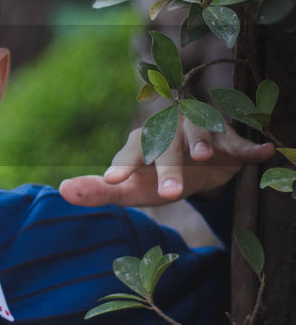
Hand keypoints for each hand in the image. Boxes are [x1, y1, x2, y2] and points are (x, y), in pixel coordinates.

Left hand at [58, 116, 275, 208]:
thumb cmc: (155, 176)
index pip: (129, 155)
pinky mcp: (226, 137)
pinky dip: (250, 147)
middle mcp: (166, 131)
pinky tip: (263, 152)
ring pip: (198, 135)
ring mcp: (196, 131)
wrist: (196, 160)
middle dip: (168, 169)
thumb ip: (100, 191)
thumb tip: (62, 191)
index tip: (114, 181)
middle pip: (165, 149)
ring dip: (202, 143)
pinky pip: (238, 141)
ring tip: (205, 156)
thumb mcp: (131, 188)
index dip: (123, 167)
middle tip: (172, 194)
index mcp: (140, 144)